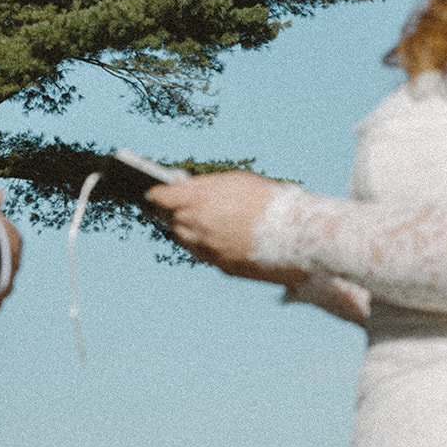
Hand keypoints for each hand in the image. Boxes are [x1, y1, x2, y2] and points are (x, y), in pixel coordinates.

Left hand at [147, 171, 306, 285]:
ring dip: (182, 228)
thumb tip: (186, 187)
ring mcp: (209, 248)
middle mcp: (199, 226)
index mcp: (199, 200)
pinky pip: (202, 253)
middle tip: (165, 206)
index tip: (151, 191)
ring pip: (183, 238)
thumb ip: (206, 185)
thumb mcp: (235, 181)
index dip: (156, 193)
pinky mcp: (222, 265)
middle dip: (169, 211)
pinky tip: (205, 236)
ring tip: (184, 220)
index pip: (162, 197)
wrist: (295, 232)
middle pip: (171, 219)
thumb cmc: (268, 199)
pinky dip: (200, 244)